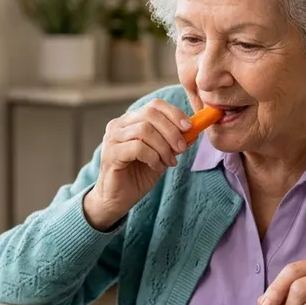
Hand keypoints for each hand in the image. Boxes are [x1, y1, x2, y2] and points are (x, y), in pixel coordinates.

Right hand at [83, 99, 191, 229]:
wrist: (118, 199)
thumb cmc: (138, 176)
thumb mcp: (161, 156)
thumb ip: (173, 142)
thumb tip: (194, 130)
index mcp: (130, 120)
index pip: (154, 105)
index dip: (174, 113)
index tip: (189, 127)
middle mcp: (118, 125)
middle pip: (150, 114)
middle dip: (171, 131)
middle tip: (181, 148)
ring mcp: (112, 138)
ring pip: (145, 130)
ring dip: (163, 147)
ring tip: (169, 162)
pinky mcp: (111, 154)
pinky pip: (138, 148)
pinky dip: (153, 157)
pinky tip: (156, 167)